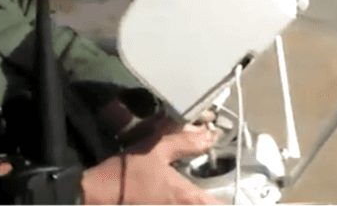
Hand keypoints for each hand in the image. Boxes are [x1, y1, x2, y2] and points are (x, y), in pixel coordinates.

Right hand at [81, 114, 220, 204]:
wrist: (95, 195)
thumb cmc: (127, 174)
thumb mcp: (155, 150)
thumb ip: (184, 142)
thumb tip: (209, 137)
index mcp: (185, 197)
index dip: (227, 203)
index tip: (242, 198)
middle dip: (213, 200)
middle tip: (218, 194)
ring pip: (192, 204)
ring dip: (200, 199)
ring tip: (203, 192)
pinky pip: (176, 204)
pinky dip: (183, 198)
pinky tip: (177, 193)